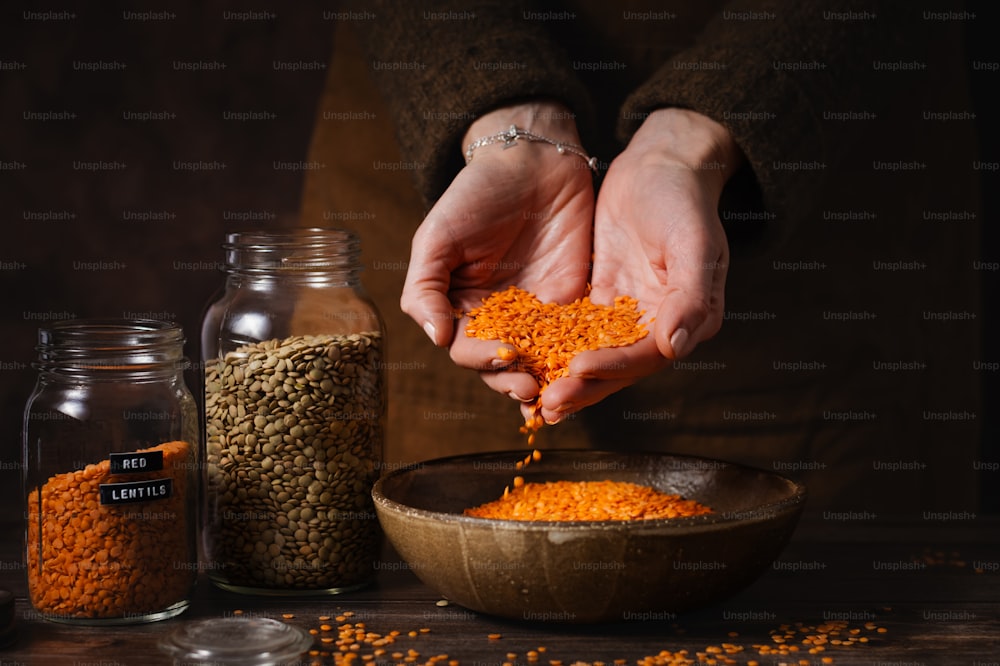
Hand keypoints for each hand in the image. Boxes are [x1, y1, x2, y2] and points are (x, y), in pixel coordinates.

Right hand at [400, 101, 594, 403]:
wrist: (534, 161)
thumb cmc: (477, 194)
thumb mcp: (438, 237)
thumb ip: (426, 289)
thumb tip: (437, 339)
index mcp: (461, 308)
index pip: (466, 349)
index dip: (481, 359)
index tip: (502, 355)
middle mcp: (498, 318)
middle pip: (502, 366)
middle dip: (514, 381)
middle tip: (531, 388)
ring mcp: (536, 313)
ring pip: (540, 361)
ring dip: (546, 381)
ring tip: (558, 393)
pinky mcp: (573, 303)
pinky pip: (576, 338)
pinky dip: (580, 359)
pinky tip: (590, 372)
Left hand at [535, 107, 742, 422]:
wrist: (659, 165)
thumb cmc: (683, 199)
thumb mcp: (695, 241)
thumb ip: (691, 296)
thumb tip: (676, 346)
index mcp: (686, 319)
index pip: (645, 356)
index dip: (613, 367)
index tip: (578, 369)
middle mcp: (655, 325)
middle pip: (615, 367)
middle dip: (581, 388)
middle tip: (547, 405)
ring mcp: (624, 314)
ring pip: (591, 355)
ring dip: (564, 378)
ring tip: (532, 400)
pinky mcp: (598, 299)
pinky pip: (573, 331)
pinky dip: (553, 349)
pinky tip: (525, 362)